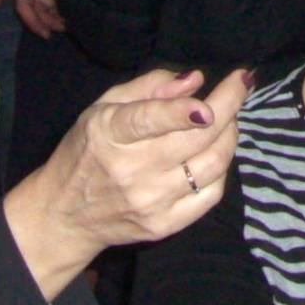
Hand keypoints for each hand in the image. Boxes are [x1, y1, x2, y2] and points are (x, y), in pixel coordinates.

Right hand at [5, 67, 250, 297]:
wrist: (64, 215)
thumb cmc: (86, 150)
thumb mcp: (102, 107)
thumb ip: (149, 88)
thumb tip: (195, 80)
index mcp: (109, 134)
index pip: (149, 121)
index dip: (182, 111)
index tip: (211, 98)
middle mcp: (131, 170)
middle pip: (195, 139)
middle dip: (229, 106)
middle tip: (240, 84)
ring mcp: (150, 201)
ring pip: (211, 165)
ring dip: (230, 135)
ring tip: (228, 118)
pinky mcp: (164, 225)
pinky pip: (210, 195)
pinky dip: (222, 169)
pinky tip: (216, 153)